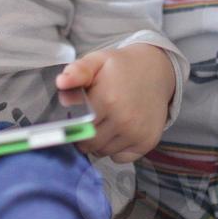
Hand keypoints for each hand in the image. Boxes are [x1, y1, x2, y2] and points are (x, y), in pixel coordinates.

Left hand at [57, 44, 174, 161]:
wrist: (156, 71)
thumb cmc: (121, 67)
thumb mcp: (97, 60)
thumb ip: (77, 71)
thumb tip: (61, 82)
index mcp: (108, 99)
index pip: (78, 127)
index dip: (71, 124)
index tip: (74, 116)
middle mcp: (124, 120)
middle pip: (89, 143)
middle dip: (83, 135)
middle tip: (88, 119)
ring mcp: (137, 134)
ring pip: (103, 152)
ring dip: (98, 142)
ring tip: (104, 122)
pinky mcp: (147, 143)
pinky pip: (120, 158)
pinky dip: (115, 149)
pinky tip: (118, 131)